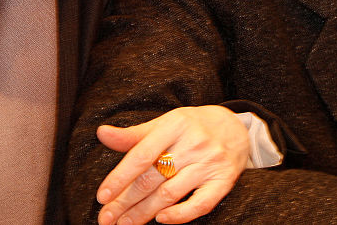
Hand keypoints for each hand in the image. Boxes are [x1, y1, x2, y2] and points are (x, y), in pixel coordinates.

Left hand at [94, 105, 248, 224]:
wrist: (235, 128)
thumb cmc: (192, 126)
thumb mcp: (164, 123)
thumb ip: (133, 134)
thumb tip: (101, 133)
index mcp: (174, 125)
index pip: (142, 155)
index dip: (119, 177)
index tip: (102, 196)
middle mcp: (193, 143)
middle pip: (153, 178)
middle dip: (126, 201)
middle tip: (106, 219)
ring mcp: (209, 163)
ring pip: (171, 193)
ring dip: (144, 212)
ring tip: (125, 224)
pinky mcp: (223, 181)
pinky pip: (201, 203)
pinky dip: (180, 214)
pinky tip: (161, 219)